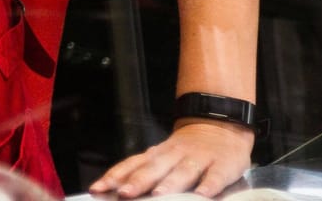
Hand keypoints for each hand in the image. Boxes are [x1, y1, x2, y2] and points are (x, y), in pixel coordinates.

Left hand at [91, 120, 254, 197]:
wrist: (221, 127)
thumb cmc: (186, 150)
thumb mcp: (162, 157)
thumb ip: (142, 171)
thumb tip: (116, 189)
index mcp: (157, 154)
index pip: (132, 165)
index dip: (114, 177)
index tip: (98, 189)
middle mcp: (174, 155)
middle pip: (154, 168)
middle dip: (137, 181)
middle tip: (124, 194)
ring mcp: (199, 158)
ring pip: (183, 171)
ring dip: (169, 183)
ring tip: (157, 195)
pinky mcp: (223, 165)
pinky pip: (216, 176)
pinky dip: (210, 185)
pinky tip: (203, 195)